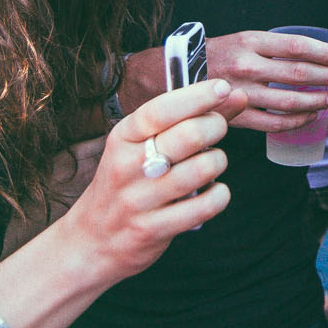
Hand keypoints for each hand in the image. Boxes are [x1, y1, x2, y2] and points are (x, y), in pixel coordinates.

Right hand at [60, 79, 245, 283]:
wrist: (92, 240)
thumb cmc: (128, 182)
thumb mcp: (143, 145)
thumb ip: (191, 117)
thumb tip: (235, 95)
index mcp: (123, 137)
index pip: (162, 109)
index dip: (197, 96)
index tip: (223, 88)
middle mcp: (127, 166)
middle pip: (189, 136)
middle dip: (215, 126)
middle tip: (216, 130)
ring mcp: (138, 200)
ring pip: (200, 169)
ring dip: (218, 162)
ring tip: (211, 164)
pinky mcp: (151, 230)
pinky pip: (203, 207)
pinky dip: (219, 196)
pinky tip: (212, 192)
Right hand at [205, 30, 327, 131]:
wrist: (176, 74)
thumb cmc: (218, 55)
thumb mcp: (243, 40)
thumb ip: (273, 47)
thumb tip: (314, 56)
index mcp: (250, 41)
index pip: (296, 45)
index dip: (323, 52)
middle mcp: (246, 65)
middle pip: (298, 73)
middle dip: (327, 76)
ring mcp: (240, 92)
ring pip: (289, 101)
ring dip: (316, 100)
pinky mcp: (236, 115)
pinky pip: (273, 123)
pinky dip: (296, 121)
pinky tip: (310, 117)